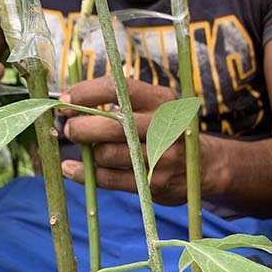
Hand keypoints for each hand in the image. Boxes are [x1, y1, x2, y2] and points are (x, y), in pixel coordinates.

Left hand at [60, 76, 195, 204]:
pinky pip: (109, 179)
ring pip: (107, 154)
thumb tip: (69, 103)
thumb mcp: (155, 107)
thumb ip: (121, 103)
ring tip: (89, 149)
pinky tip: (72, 169)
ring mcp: (161, 157)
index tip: (65, 101)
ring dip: (90, 153)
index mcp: (162, 100)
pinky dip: (85, 174)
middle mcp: (165, 126)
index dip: (85, 94)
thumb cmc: (167, 131)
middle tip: (70, 130)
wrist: (205, 166)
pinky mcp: (154, 184)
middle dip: (82, 128)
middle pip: (111, 124)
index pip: (118, 88)